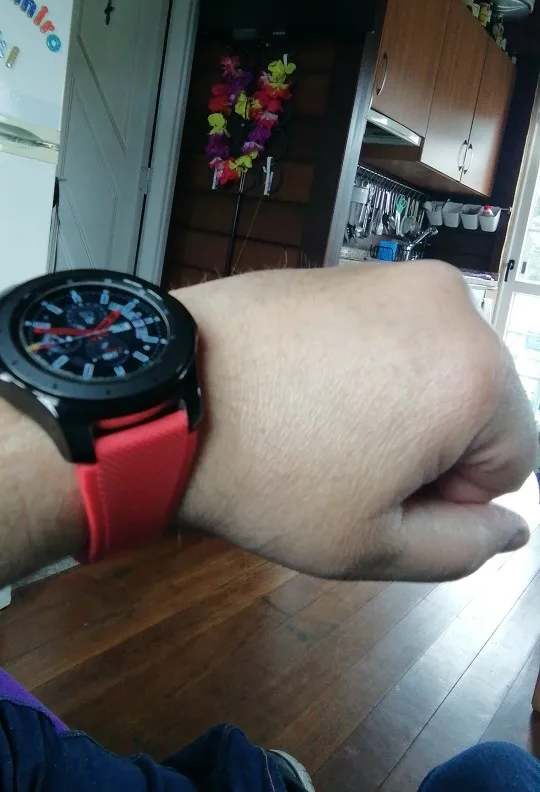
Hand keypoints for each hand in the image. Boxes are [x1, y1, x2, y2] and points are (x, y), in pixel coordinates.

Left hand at [178, 262, 534, 581]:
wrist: (167, 393)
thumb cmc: (270, 475)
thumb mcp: (373, 546)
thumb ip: (463, 547)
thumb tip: (511, 526)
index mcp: (476, 374)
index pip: (513, 462)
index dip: (450, 497)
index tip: (378, 495)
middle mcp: (450, 306)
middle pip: (480, 406)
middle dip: (431, 445)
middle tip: (349, 464)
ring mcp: (396, 278)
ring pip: (436, 367)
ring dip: (400, 405)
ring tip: (324, 425)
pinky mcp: (351, 269)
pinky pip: (393, 333)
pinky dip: (369, 365)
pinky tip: (308, 388)